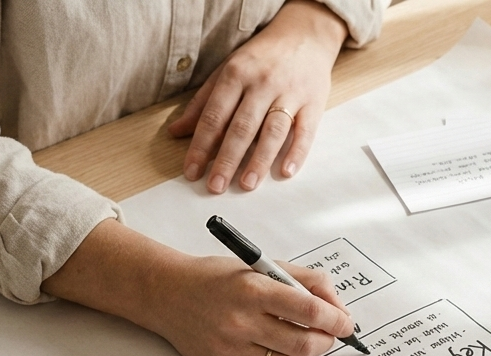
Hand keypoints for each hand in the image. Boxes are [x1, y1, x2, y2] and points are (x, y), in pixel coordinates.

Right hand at [142, 255, 354, 355]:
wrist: (168, 295)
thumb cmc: (218, 278)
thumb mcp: (262, 266)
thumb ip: (306, 281)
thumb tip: (338, 308)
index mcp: (254, 289)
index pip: (311, 311)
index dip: (337, 320)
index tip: (346, 324)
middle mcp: (241, 321)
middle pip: (305, 345)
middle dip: (325, 341)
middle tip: (328, 334)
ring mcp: (231, 348)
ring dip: (305, 355)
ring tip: (302, 340)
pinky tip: (275, 347)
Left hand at [168, 0, 347, 193]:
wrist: (304, 34)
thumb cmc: (262, 57)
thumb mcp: (227, 70)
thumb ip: (203, 103)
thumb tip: (177, 132)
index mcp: (236, 74)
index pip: (214, 116)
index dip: (201, 146)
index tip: (192, 171)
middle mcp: (262, 84)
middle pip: (242, 127)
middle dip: (226, 160)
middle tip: (215, 186)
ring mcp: (290, 93)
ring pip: (272, 131)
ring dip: (259, 161)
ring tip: (246, 185)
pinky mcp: (314, 102)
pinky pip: (305, 132)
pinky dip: (297, 153)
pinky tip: (286, 172)